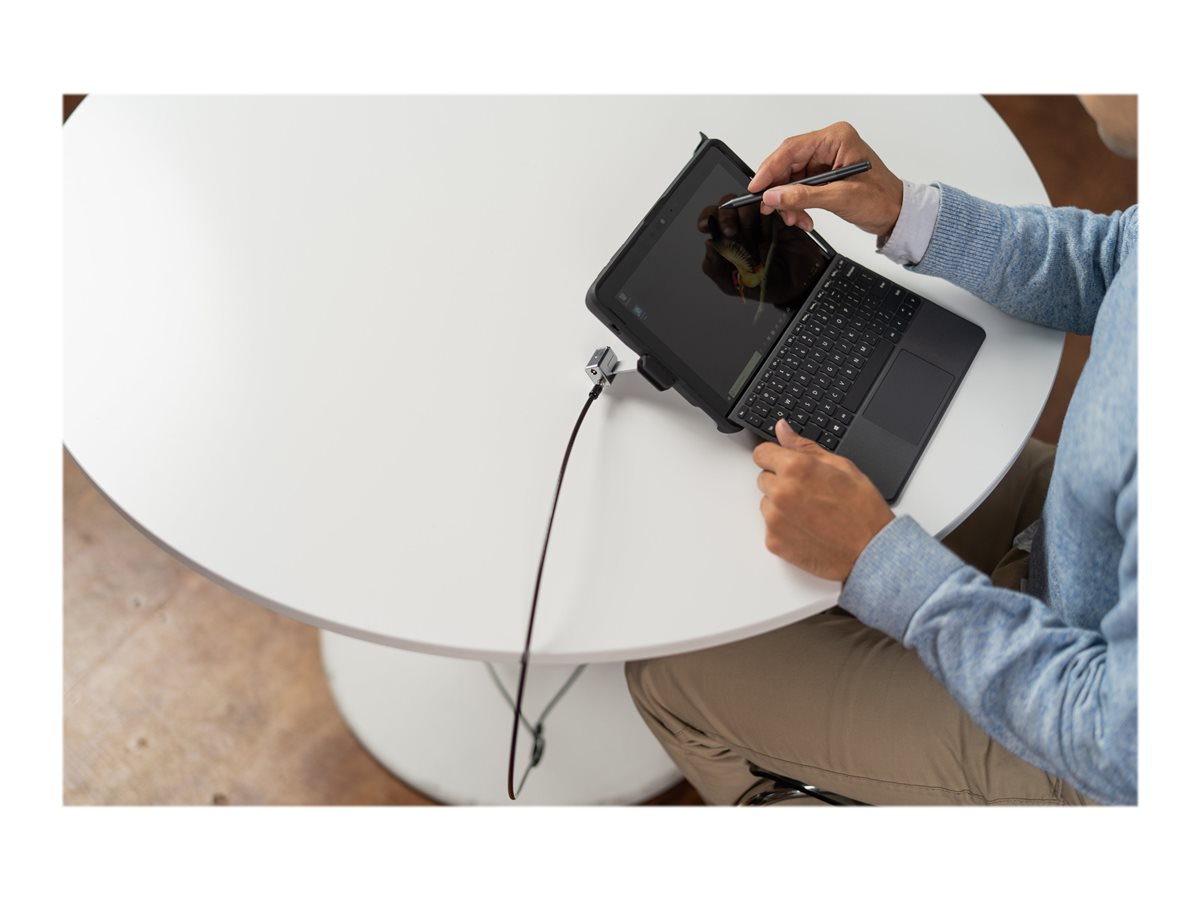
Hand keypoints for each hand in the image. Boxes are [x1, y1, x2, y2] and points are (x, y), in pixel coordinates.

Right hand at [747, 122, 903, 237]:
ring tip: (794, 218)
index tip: (757, 187)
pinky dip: (797, 204)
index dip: (770, 169)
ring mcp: (826, 160)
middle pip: (788, 164)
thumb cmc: (882, 198)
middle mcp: (829, 145)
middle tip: (770, 208)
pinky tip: (802, 217)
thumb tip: (774, 196)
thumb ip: (803, 196)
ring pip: (791, 179)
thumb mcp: (840, 197)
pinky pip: (799, 188)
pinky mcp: (824, 175)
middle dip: (779, 190)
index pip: (792, 149)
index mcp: (836, 138)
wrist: (897, 213)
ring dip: (788, 202)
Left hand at [752, 418, 894, 581]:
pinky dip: (785, 528)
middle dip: (781, 482)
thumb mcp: (841, 467)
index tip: (783, 463)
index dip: (775, 457)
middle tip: (809, 493)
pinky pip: (771, 527)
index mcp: (795, 468)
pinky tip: (808, 529)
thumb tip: (782, 429)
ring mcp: (775, 519)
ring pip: (767, 503)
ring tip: (811, 513)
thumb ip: (805, 447)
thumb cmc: (862, 510)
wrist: (871, 551)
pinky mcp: (774, 541)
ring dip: (781, 505)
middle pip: (764, 478)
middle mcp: (780, 492)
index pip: (761, 453)